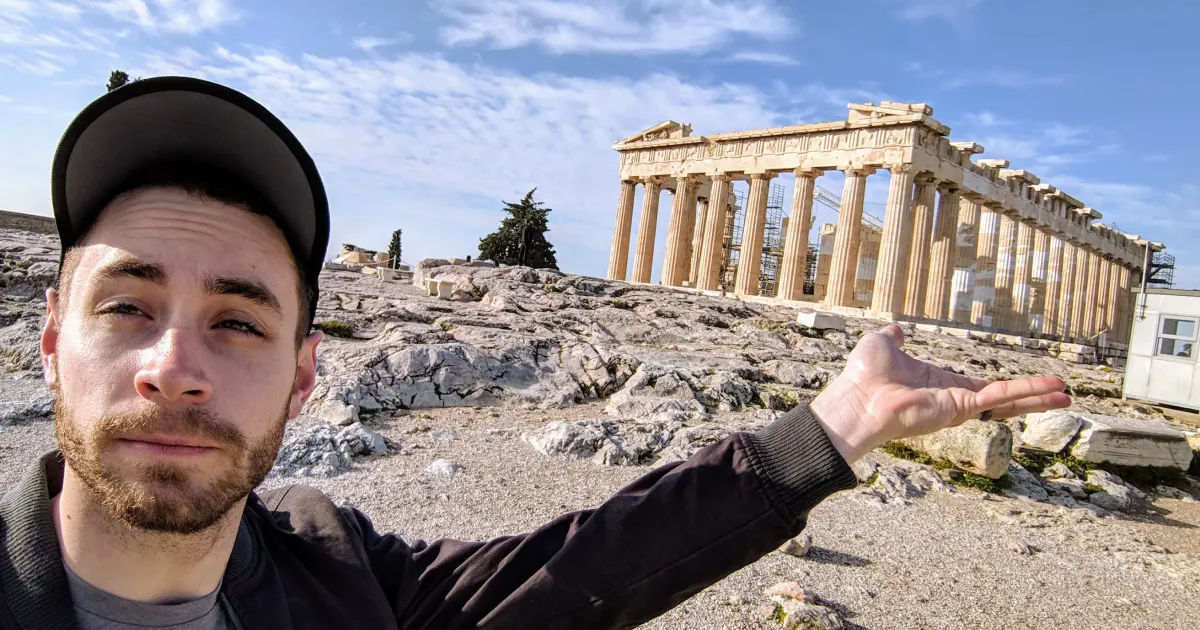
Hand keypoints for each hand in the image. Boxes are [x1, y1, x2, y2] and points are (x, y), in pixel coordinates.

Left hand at [810, 324, 1071, 462]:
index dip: (1000, 388)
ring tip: (1067, 396)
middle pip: (1000, 398)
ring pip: (1007, 400)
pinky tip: (1053, 392)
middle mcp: (951, 398)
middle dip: (1029, 397)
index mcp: (937, 385)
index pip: (977, 387)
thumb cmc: (864, 376)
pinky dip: (1028, 392)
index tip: (1017, 388)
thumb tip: (895, 330)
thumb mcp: (882, 345)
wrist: (857, 398)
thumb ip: (893, 338)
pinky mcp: (961, 407)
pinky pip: (1000, 397)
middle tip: (1057, 394)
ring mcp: (958, 405)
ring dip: (1038, 397)